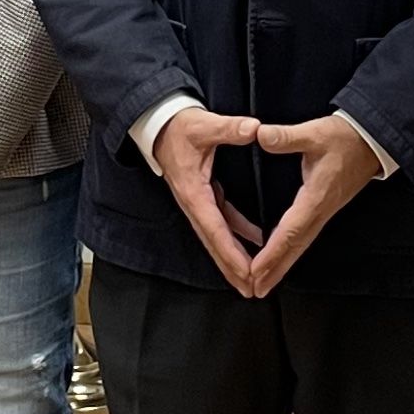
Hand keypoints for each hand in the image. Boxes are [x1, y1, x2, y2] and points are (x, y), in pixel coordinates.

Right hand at [149, 107, 266, 293]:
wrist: (158, 124)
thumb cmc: (178, 127)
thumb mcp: (203, 125)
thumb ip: (229, 128)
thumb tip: (254, 129)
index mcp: (193, 192)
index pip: (215, 229)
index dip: (231, 253)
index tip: (246, 271)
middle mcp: (194, 203)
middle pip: (214, 244)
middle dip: (232, 268)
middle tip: (252, 289)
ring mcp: (198, 201)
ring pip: (217, 237)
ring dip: (233, 258)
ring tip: (252, 277)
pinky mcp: (203, 195)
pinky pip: (221, 221)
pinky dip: (237, 234)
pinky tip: (255, 240)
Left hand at [239, 114, 382, 296]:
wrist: (373, 141)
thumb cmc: (346, 138)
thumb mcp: (316, 133)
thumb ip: (287, 137)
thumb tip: (260, 135)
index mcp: (316, 197)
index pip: (291, 230)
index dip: (272, 253)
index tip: (256, 270)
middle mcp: (320, 211)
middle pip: (295, 247)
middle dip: (275, 270)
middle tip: (256, 290)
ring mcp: (323, 212)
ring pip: (300, 245)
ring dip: (281, 265)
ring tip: (263, 282)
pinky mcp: (324, 208)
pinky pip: (304, 236)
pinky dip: (289, 250)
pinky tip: (279, 256)